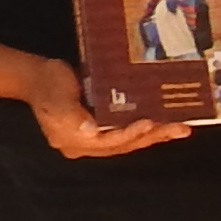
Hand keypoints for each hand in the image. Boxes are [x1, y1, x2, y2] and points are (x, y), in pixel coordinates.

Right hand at [25, 60, 188, 159]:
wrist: (38, 76)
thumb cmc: (46, 84)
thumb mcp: (54, 97)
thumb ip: (69, 114)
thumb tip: (89, 130)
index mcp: (73, 140)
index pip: (108, 142)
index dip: (129, 134)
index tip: (149, 124)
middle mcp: (86, 143)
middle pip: (124, 144)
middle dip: (152, 136)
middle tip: (180, 129)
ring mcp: (94, 137)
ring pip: (130, 140)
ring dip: (156, 135)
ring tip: (181, 129)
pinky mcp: (102, 126)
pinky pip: (128, 130)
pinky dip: (147, 128)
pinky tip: (166, 123)